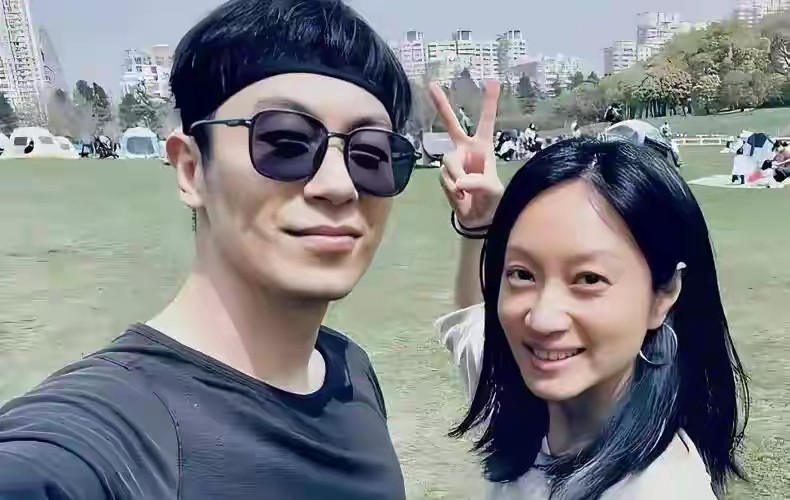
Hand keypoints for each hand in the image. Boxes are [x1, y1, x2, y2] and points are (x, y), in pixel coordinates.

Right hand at [429, 81, 503, 228]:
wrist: (479, 219)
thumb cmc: (492, 200)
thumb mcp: (492, 191)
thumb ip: (478, 183)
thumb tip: (459, 182)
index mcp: (483, 147)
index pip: (486, 121)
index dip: (490, 102)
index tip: (493, 80)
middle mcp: (466, 149)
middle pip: (451, 124)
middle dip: (441, 105)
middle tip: (430, 85)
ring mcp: (454, 162)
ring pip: (448, 162)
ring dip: (456, 178)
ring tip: (466, 192)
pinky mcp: (445, 175)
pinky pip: (444, 178)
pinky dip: (451, 188)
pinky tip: (460, 195)